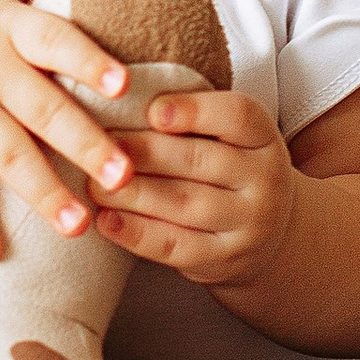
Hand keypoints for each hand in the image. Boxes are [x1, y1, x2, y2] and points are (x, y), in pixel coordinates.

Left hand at [91, 86, 297, 296]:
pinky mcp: (223, 260)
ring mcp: (248, 224)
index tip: (151, 110)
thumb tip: (123, 99)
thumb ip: (190, 119)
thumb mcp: (227, 138)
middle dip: (145, 151)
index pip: (237, 116)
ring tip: (92, 184)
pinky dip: (135, 233)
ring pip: (184, 203)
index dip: (193, 110)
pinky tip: (105, 221)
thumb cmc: (228, 170)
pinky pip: (175, 246)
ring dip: (131, 192)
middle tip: (100, 144)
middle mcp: (264, 180)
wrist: (267, 235)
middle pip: (201, 160)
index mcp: (264, 138)